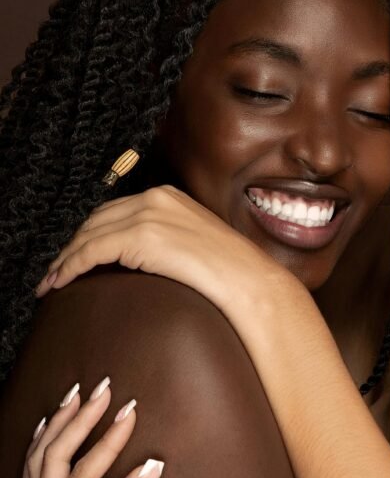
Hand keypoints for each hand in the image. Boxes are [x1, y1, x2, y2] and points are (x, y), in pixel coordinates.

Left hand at [22, 379, 162, 477]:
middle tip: (104, 388)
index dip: (109, 439)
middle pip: (54, 455)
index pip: (84, 471)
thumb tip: (151, 467)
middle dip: (80, 418)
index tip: (131, 410)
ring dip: (58, 423)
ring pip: (37, 460)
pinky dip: (40, 445)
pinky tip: (48, 428)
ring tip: (77, 395)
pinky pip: (31, 474)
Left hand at [35, 185, 298, 317]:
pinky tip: (61, 282)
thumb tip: (144, 255)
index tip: (77, 254)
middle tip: (58, 271)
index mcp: (169, 195)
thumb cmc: (231, 271)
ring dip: (66, 259)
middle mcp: (155, 198)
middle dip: (74, 245)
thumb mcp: (196, 241)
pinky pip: (90, 252)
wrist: (248, 280)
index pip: (115, 211)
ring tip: (53, 281)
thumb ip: (169, 238)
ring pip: (88, 235)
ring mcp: (147, 215)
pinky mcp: (139, 237)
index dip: (91, 233)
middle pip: (96, 219)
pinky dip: (70, 267)